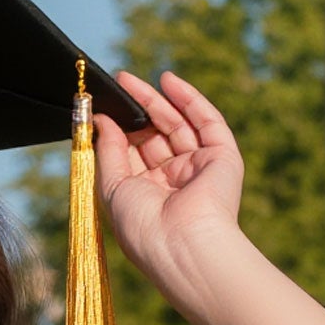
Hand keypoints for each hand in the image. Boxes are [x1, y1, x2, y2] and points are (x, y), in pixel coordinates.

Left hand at [92, 68, 246, 304]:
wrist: (182, 244)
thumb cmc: (142, 226)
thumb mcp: (112, 187)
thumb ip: (107, 151)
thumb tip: (101, 120)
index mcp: (148, 196)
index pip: (133, 155)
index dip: (119, 130)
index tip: (102, 108)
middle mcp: (174, 182)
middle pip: (155, 136)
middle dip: (137, 110)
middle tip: (118, 84)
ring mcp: (199, 168)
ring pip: (178, 125)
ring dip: (157, 100)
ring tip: (130, 80)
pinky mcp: (222, 157)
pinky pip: (207, 121)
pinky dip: (188, 99)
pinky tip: (168, 80)